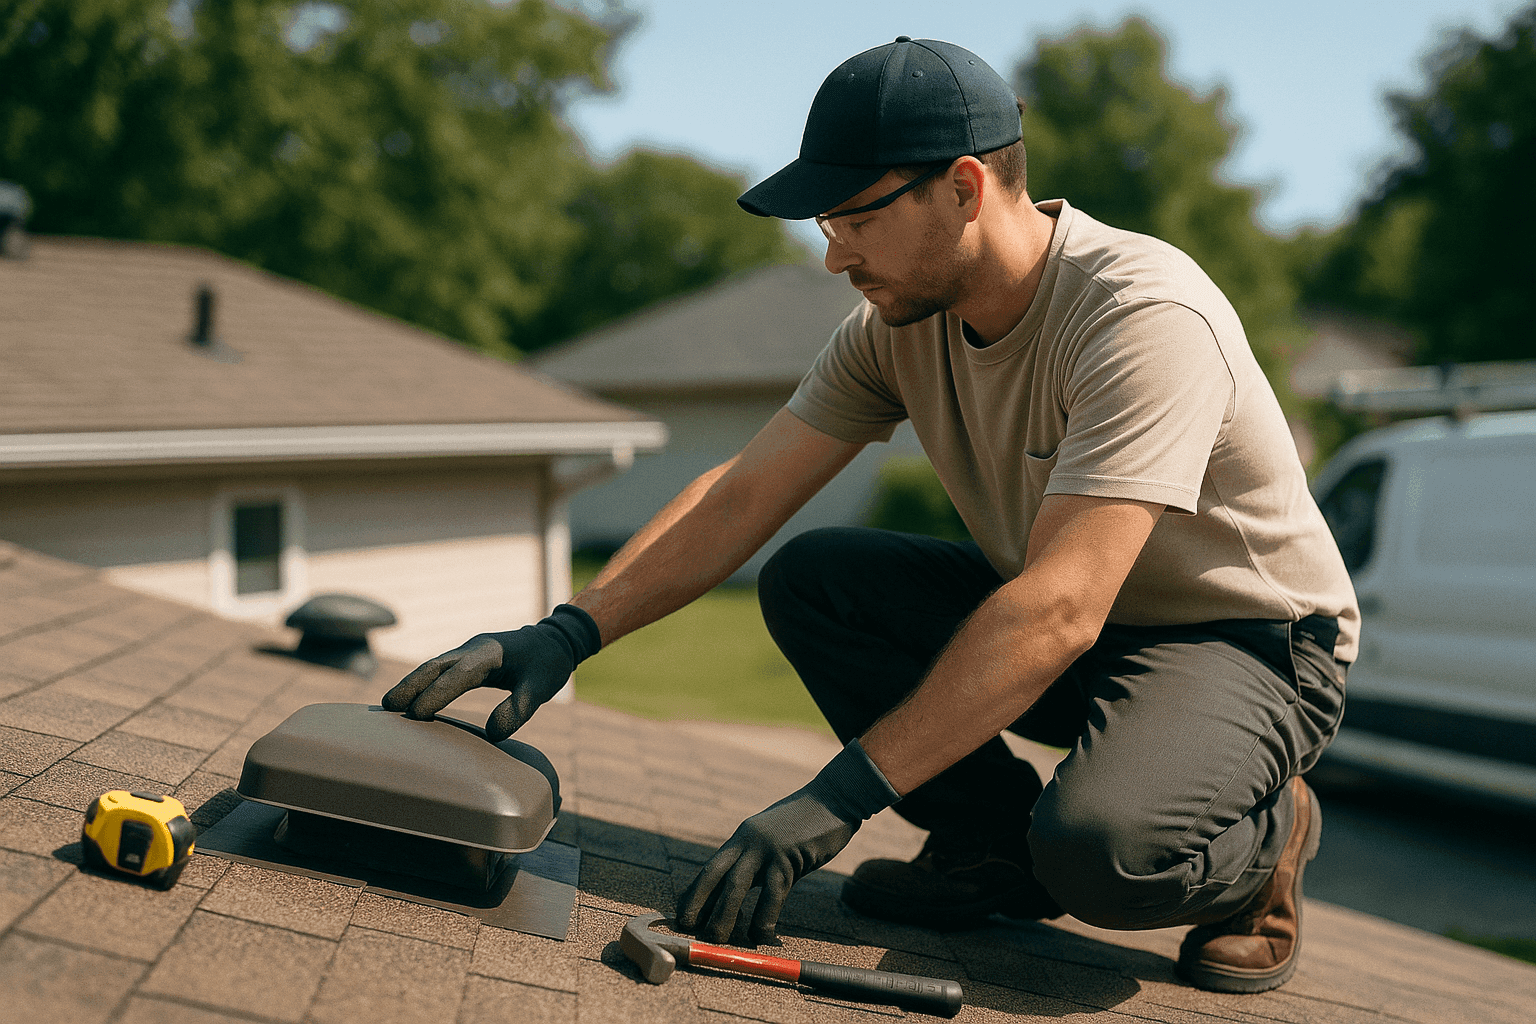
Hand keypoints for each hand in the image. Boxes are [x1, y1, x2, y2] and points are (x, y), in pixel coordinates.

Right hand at [381, 604, 600, 740]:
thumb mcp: (541, 689)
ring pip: (434, 665)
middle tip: (387, 706)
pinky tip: (411, 700)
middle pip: (436, 665)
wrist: (553, 641)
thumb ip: (519, 709)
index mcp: (491, 653)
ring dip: (412, 683)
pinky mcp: (467, 658)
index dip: (438, 693)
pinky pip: (440, 670)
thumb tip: (493, 735)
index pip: (460, 673)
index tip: (417, 713)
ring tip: (389, 706)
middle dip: (411, 684)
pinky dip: (423, 682)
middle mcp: (475, 648)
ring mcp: (468, 651)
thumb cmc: (548, 665)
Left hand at [676, 739, 898, 944]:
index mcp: (743, 836)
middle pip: (715, 874)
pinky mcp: (790, 855)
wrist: (836, 796)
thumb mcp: (774, 838)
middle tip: (689, 930)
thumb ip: (758, 859)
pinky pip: (773, 892)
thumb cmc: (807, 823)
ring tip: (717, 940)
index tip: (684, 915)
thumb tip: (743, 888)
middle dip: (699, 903)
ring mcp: (767, 847)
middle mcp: (749, 840)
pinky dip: (764, 916)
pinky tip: (761, 934)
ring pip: (737, 885)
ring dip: (724, 914)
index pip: (711, 867)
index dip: (695, 893)